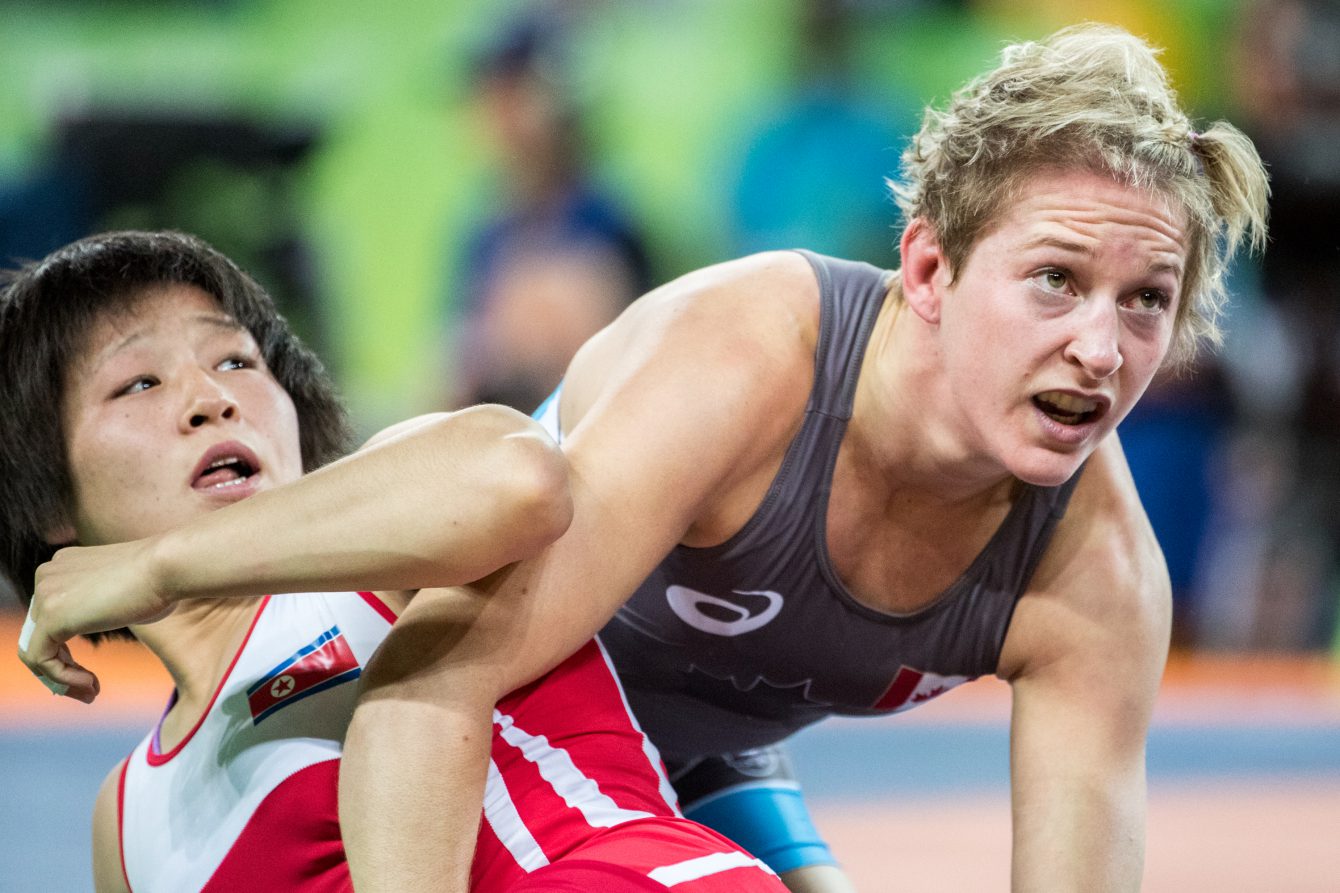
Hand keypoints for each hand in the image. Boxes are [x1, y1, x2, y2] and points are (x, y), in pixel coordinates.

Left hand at [18, 539, 172, 702]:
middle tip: (90, 688)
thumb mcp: (125, 592)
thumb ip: (105, 603)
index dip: (66, 652)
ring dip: (62, 679)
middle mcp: (48, 575)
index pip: (50, 619)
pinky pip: (41, 659)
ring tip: (91, 692)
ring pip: (36, 651)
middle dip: (63, 668)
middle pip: (39, 636)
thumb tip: (112, 616)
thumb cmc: (163, 579)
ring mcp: (46, 593)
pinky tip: (91, 684)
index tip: (91, 673)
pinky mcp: (51, 615)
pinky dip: (63, 678)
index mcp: (64, 566)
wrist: (170, 566)